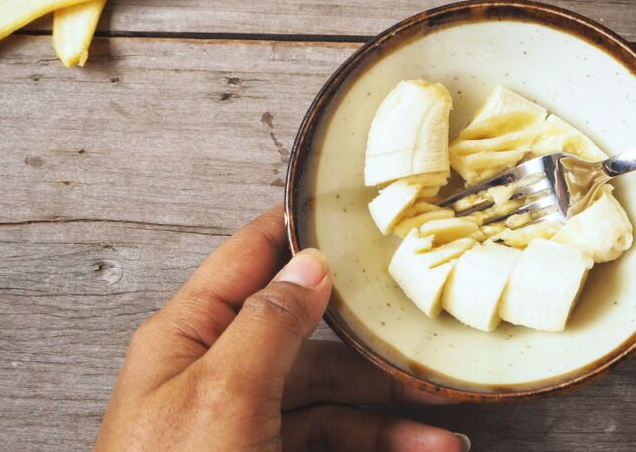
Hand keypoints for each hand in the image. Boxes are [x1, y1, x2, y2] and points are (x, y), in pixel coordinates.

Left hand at [95, 206, 469, 451]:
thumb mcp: (222, 395)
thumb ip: (268, 323)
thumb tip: (310, 264)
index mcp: (189, 335)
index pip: (250, 256)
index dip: (300, 226)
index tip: (355, 207)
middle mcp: (218, 369)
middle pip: (310, 334)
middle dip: (374, 343)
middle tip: (428, 336)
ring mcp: (244, 418)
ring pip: (332, 395)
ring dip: (392, 408)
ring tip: (446, 424)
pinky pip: (333, 437)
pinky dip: (380, 442)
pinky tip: (421, 448)